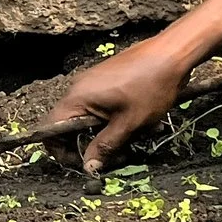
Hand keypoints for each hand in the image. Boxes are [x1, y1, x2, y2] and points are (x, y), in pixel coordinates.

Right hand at [38, 42, 193, 174]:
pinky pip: (99, 108)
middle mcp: (78, 89)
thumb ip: (105, 146)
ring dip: (105, 134)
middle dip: (90, 146)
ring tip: (131, 138)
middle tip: (116, 156)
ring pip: (87, 119)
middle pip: (69, 127)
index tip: (86, 163)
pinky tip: (134, 124)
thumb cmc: (150, 87)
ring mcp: (91, 84)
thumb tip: (87, 167)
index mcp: (77, 98)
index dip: (62, 152)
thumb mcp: (129, 124)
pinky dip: (112, 121)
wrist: (170, 54)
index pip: (50, 130)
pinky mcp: (105, 82)